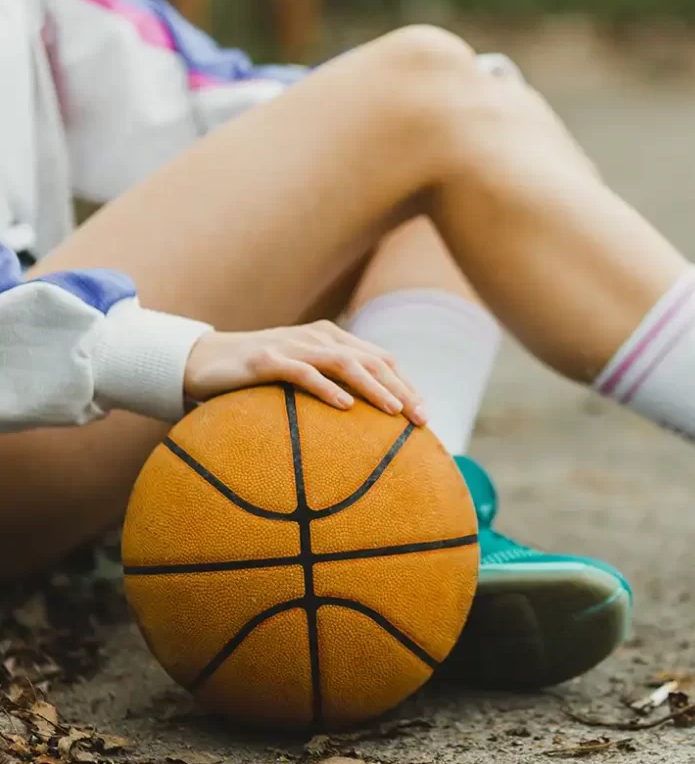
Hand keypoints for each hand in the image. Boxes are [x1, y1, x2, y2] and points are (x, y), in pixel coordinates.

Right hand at [184, 320, 426, 424]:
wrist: (201, 361)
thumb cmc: (256, 377)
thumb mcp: (300, 377)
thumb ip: (330, 388)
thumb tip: (364, 426)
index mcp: (331, 338)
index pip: (380, 358)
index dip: (406, 383)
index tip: (425, 414)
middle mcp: (317, 336)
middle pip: (371, 360)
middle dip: (401, 389)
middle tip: (421, 419)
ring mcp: (292, 345)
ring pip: (344, 363)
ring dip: (374, 387)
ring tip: (394, 412)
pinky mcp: (266, 360)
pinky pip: (302, 373)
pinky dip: (326, 388)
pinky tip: (345, 406)